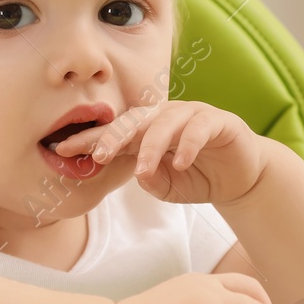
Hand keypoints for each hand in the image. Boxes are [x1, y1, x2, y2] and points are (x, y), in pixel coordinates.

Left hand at [55, 100, 268, 205]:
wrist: (242, 179)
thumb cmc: (200, 178)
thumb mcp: (169, 187)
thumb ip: (152, 182)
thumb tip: (140, 174)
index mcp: (147, 132)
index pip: (113, 132)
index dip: (88, 140)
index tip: (61, 150)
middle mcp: (165, 118)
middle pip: (133, 120)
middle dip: (112, 136)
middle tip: (97, 155)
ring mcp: (191, 116)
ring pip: (164, 122)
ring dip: (151, 146)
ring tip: (143, 170)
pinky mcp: (218, 121)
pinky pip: (198, 127)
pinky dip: (188, 144)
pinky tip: (181, 162)